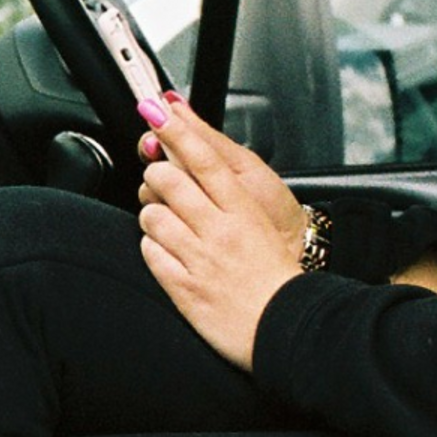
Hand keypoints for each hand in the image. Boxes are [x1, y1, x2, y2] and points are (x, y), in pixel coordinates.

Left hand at [134, 94, 310, 370]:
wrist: (288, 326)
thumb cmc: (275, 274)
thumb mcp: (261, 222)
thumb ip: (229, 192)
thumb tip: (200, 154)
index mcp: (244, 210)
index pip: (205, 159)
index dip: (177, 130)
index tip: (157, 110)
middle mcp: (220, 231)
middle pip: (169, 181)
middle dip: (156, 175)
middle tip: (161, 181)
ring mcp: (199, 259)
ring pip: (151, 216)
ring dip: (151, 214)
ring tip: (168, 224)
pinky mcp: (183, 287)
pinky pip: (149, 252)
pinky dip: (151, 247)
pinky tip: (166, 250)